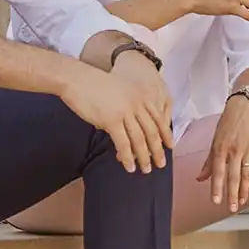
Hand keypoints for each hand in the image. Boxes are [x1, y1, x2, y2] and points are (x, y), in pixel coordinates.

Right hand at [62, 58, 173, 172]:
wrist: (78, 79)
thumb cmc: (95, 86)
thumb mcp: (121, 93)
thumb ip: (129, 109)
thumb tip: (129, 130)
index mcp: (141, 96)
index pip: (159, 119)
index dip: (166, 134)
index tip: (171, 146)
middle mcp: (137, 103)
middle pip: (152, 131)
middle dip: (157, 150)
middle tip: (161, 163)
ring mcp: (125, 111)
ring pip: (139, 139)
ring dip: (144, 157)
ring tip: (146, 169)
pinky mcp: (111, 120)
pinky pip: (123, 143)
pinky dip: (127, 157)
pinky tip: (129, 166)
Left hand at [197, 96, 248, 211]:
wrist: (244, 108)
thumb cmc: (227, 124)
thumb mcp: (214, 141)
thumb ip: (209, 162)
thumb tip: (199, 179)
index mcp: (221, 148)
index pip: (218, 172)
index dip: (217, 188)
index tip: (216, 201)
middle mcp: (234, 150)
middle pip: (234, 176)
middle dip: (232, 194)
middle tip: (231, 208)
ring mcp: (248, 149)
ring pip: (247, 173)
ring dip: (245, 190)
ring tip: (242, 202)